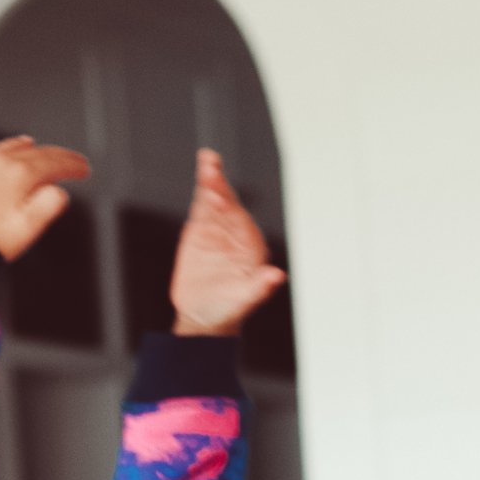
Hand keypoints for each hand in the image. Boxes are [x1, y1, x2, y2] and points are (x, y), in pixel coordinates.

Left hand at [0, 136, 90, 263]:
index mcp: (20, 175)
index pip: (54, 163)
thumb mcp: (28, 227)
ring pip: (23, 149)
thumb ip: (48, 205)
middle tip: (77, 162)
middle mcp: (4, 164)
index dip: (73, 166)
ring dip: (43, 151)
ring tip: (55, 154)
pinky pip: (4, 148)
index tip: (85, 169)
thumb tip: (60, 192)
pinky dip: (18, 145)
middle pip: (41, 153)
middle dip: (62, 157)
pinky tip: (21, 146)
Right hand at [169, 148, 285, 334]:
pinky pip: (204, 204)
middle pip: (230, 206)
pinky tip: (203, 166)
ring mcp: (220, 229)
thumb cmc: (227, 312)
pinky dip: (203, 187)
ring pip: (217, 200)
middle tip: (210, 170)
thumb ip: (260, 288)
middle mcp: (238, 234)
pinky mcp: (202, 228)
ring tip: (207, 162)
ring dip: (212, 180)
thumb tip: (277, 276)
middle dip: (221, 188)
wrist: (203, 317)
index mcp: (252, 248)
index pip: (242, 223)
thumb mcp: (243, 302)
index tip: (218, 200)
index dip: (230, 210)